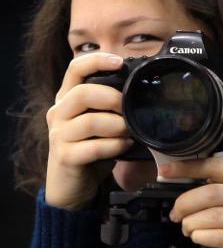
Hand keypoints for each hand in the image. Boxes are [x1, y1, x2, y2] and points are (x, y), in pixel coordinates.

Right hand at [45, 52, 132, 209]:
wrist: (71, 186)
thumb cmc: (90, 150)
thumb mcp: (100, 123)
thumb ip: (110, 107)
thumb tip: (140, 92)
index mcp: (67, 99)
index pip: (75, 69)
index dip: (97, 61)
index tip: (120, 62)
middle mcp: (58, 113)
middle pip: (83, 93)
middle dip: (113, 99)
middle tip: (129, 109)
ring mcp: (58, 135)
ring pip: (90, 121)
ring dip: (117, 126)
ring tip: (129, 132)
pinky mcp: (65, 156)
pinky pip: (94, 147)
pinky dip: (114, 146)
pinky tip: (124, 147)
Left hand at [159, 157, 222, 247]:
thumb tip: (186, 183)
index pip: (218, 166)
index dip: (189, 167)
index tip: (166, 171)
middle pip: (213, 191)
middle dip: (186, 202)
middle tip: (176, 214)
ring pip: (215, 215)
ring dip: (192, 222)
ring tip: (186, 229)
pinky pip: (221, 237)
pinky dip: (203, 236)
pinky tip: (197, 237)